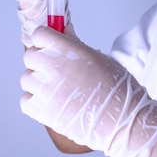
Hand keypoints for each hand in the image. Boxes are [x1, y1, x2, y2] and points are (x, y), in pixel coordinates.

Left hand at [21, 26, 156, 156]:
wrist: (129, 124)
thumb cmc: (123, 91)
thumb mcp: (103, 59)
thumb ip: (80, 50)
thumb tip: (66, 41)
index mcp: (70, 48)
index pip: (39, 32)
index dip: (46, 40)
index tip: (52, 46)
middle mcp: (53, 64)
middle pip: (31, 55)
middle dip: (44, 63)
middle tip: (63, 75)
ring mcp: (45, 87)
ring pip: (27, 78)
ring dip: (40, 84)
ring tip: (64, 92)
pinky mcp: (41, 110)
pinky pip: (27, 100)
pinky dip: (37, 102)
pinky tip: (56, 104)